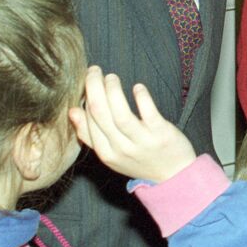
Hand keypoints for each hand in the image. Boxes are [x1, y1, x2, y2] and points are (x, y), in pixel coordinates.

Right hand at [70, 66, 194, 183]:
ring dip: (112, 90)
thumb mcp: (111, 154)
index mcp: (106, 153)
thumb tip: (72, 111)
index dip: (86, 98)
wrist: (174, 176)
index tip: (89, 82)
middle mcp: (121, 148)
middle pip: (99, 112)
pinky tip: (137, 87)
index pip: (88, 121)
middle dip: (93, 86)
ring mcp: (142, 142)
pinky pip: (148, 112)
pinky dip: (141, 97)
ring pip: (120, 113)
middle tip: (95, 70)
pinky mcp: (161, 134)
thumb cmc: (140, 160)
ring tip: (111, 77)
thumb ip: (89, 135)